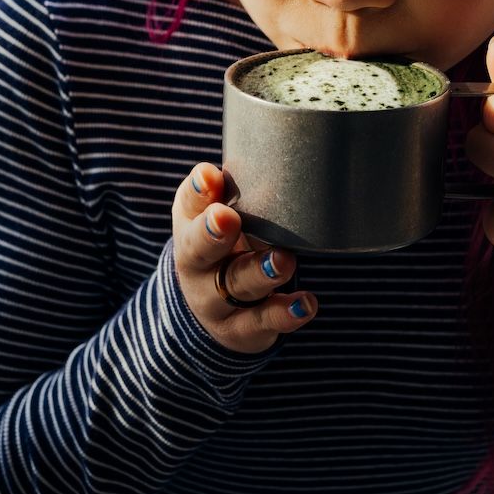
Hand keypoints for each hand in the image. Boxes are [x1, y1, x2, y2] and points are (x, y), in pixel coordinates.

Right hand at [171, 163, 317, 352]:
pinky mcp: (240, 330)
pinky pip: (261, 323)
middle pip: (198, 250)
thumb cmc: (226, 243)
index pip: (189, 205)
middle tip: (227, 218)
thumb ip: (236, 191)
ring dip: (260, 273)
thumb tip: (262, 164)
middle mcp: (196, 264)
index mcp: (190, 226)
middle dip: (212, 234)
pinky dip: (284, 314)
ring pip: (235, 286)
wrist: (211, 308)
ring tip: (284, 261)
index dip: (198, 191)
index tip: (211, 176)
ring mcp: (216, 300)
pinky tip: (305, 303)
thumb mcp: (222, 216)